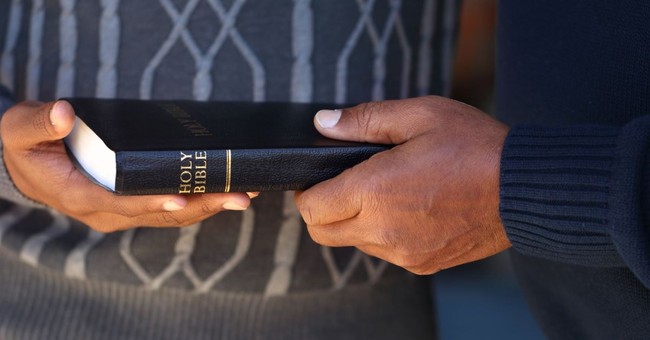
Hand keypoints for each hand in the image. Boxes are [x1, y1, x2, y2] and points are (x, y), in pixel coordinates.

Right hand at [1, 100, 250, 231]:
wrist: (30, 167)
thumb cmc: (27, 147)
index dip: (151, 201)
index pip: (121, 203)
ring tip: (245, 192)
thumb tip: (63, 113)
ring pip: (172, 216)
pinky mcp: (136, 206)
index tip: (182, 197)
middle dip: (201, 205)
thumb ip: (37, 123)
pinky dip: (200, 201)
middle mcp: (106, 212)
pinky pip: (172, 209)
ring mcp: (124, 213)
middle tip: (239, 195)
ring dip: (210, 205)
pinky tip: (226, 189)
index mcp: (78, 195)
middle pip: (159, 213)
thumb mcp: (19, 130)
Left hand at [295, 96, 510, 273]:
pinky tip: (407, 210)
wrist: (525, 189)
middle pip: (323, 233)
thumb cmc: (475, 146)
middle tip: (342, 185)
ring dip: (354, 222)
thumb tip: (323, 123)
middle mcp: (383, 229)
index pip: (312, 208)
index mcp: (375, 190)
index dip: (307, 191)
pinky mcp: (422, 264)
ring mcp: (403, 252)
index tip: (317, 178)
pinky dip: (383, 235)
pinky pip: (385, 254)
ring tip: (382, 194)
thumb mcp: (419, 115)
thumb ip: (364, 120)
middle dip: (322, 210)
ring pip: (354, 244)